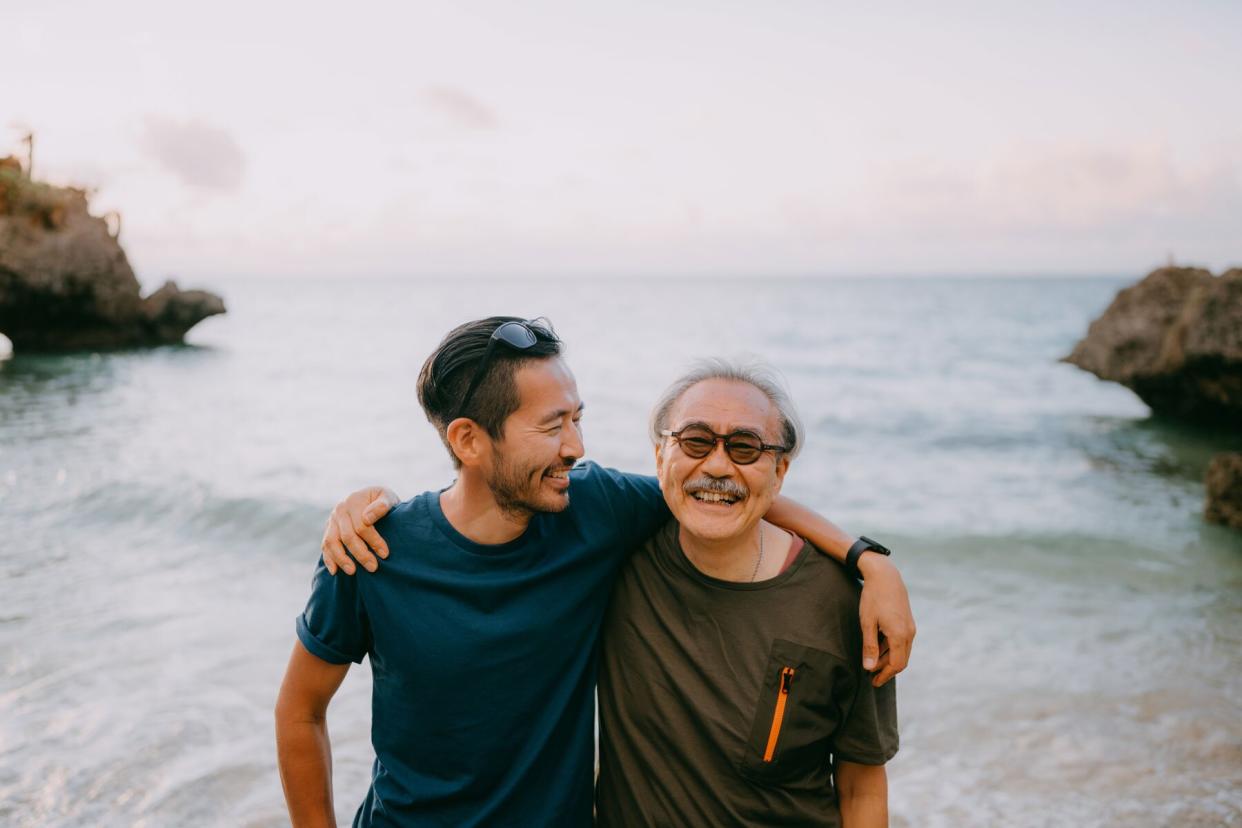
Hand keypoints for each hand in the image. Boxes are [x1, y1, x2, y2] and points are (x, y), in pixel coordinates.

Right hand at [320, 486, 399, 574]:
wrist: (371, 498)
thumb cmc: (382, 500)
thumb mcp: (387, 497)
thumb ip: (381, 505)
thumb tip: (367, 519)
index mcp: (354, 501)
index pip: (362, 525)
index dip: (373, 541)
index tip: (385, 554)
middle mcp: (340, 510)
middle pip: (347, 536)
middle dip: (360, 554)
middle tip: (373, 567)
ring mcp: (332, 520)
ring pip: (332, 542)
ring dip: (342, 559)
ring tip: (353, 572)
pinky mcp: (328, 530)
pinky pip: (325, 546)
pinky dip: (328, 559)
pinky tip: (335, 571)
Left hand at [857, 553, 914, 686]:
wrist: (885, 575)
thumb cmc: (873, 598)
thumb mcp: (867, 623)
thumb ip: (869, 647)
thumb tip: (869, 668)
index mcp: (900, 635)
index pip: (896, 664)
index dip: (884, 675)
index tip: (873, 682)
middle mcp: (909, 633)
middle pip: (900, 660)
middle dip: (886, 670)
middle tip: (871, 676)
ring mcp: (910, 627)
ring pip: (902, 651)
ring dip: (888, 659)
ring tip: (872, 663)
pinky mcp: (907, 621)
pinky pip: (902, 641)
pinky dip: (891, 648)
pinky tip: (878, 648)